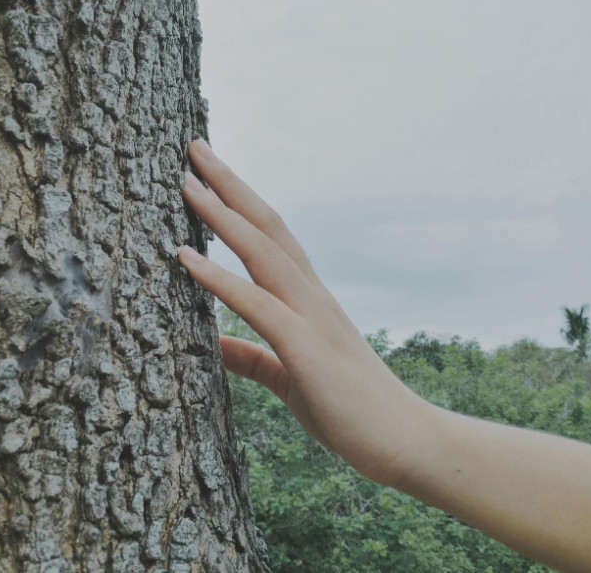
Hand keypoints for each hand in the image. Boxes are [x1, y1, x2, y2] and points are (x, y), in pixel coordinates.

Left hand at [178, 139, 432, 485]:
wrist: (406, 442)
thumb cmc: (349, 409)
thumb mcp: (285, 376)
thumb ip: (247, 355)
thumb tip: (208, 340)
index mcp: (307, 300)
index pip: (269, 238)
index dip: (238, 204)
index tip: (206, 175)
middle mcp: (310, 296)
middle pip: (266, 226)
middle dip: (229, 186)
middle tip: (195, 147)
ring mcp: (311, 317)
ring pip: (262, 251)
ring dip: (221, 215)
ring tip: (187, 182)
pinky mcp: (306, 348)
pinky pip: (257, 304)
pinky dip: (218, 277)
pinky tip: (184, 257)